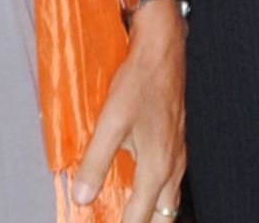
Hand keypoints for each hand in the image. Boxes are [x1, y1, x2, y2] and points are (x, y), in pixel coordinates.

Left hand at [71, 0, 186, 220]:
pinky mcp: (175, 143)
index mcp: (157, 167)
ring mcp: (178, 154)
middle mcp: (172, 166)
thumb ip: (95, 161)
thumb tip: (81, 197)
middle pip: (164, 216)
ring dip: (153, 214)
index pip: (140, 217)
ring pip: (169, 200)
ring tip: (132, 218)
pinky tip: (142, 188)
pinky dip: (157, 196)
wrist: (163, 51)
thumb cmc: (139, 82)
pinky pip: (170, 182)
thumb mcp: (111, 121)